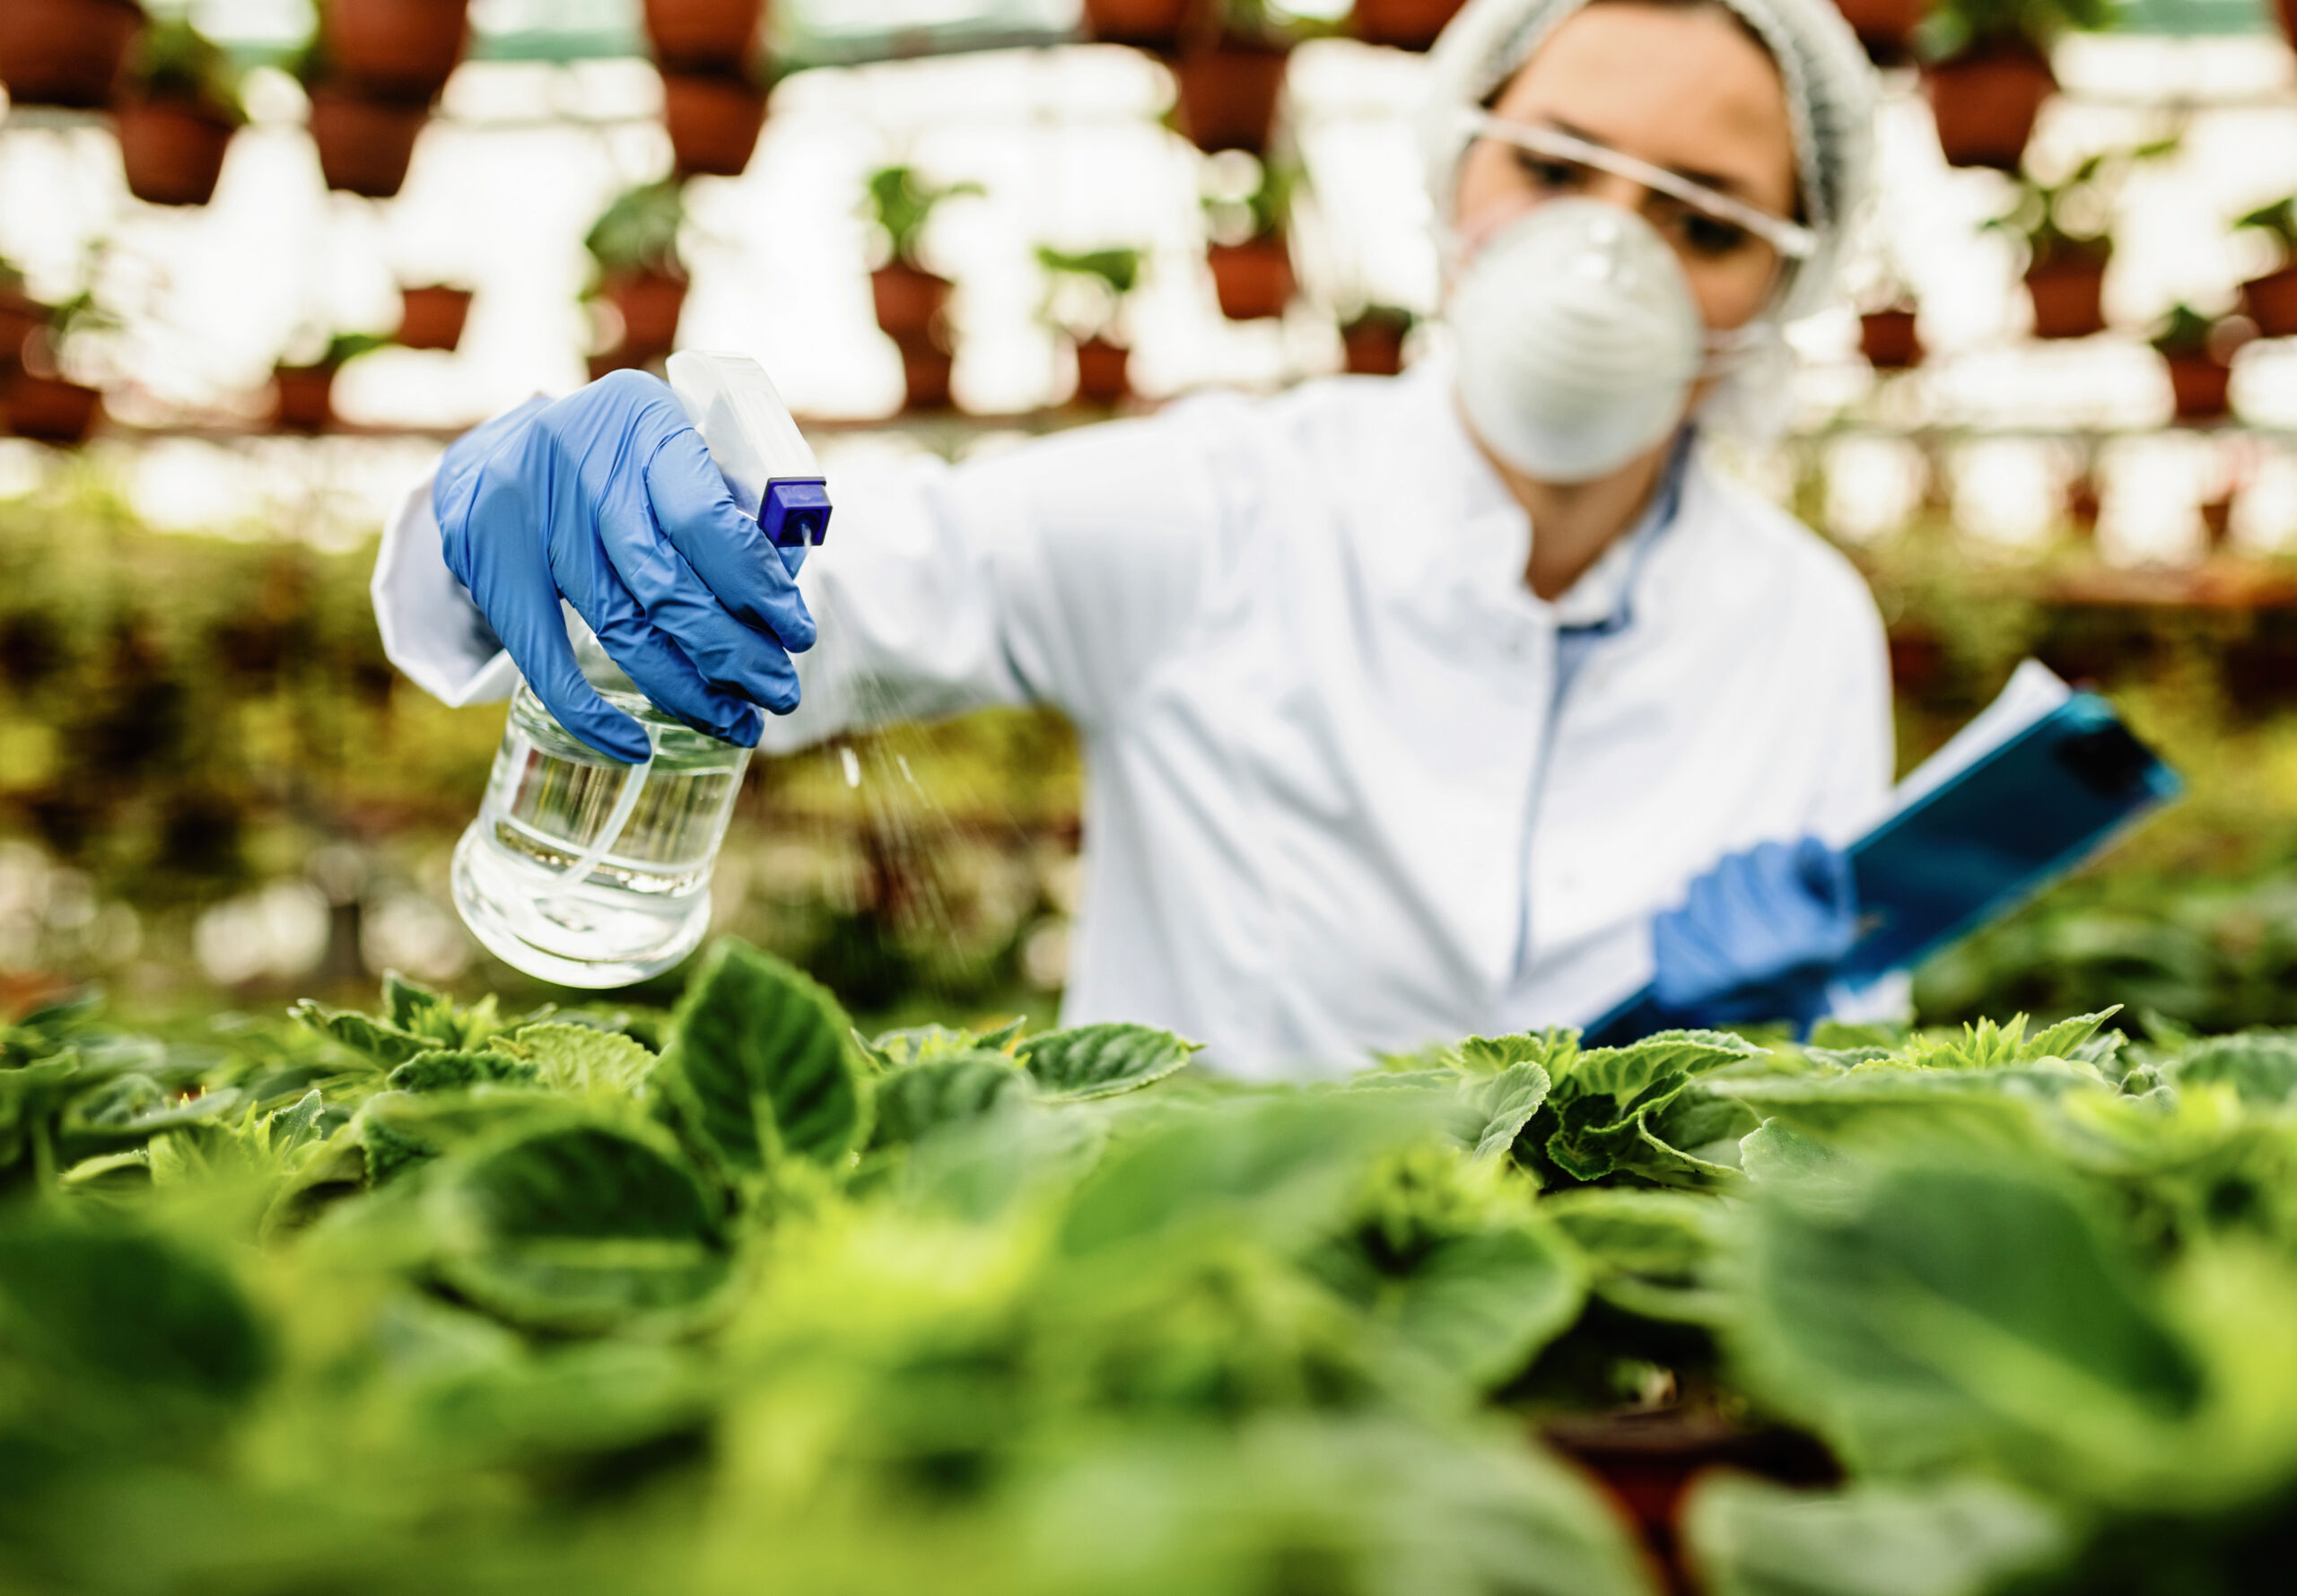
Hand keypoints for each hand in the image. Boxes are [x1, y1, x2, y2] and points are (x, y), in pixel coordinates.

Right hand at [433, 370, 816, 761]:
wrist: (499, 448)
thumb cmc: (617, 458)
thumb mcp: (673, 449)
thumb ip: (727, 503)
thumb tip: (783, 594)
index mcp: (643, 421)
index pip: (708, 521)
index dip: (758, 589)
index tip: (797, 635)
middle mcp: (580, 461)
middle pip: (667, 584)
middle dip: (734, 652)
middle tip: (780, 694)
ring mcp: (525, 512)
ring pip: (619, 627)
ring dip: (685, 688)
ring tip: (737, 723)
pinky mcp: (488, 560)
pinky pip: (542, 656)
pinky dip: (590, 712)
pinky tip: (637, 745)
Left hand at [1650, 837, 1856, 1029]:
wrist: (1782, 1023)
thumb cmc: (1808, 952)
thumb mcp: (1835, 912)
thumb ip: (1825, 869)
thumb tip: (1804, 841)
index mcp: (1800, 940)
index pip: (1766, 854)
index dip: (1772, 858)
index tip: (1779, 876)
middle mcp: (1754, 961)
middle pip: (1728, 864)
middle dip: (1741, 871)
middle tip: (1752, 891)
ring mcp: (1712, 978)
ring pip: (1696, 885)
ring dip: (1713, 891)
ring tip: (1731, 913)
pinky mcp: (1677, 988)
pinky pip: (1663, 918)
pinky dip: (1682, 917)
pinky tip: (1704, 933)